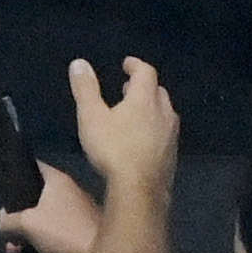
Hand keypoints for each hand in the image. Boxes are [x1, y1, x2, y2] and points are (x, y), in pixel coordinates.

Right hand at [1, 163, 101, 252]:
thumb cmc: (64, 233)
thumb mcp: (26, 224)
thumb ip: (7, 220)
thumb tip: (3, 221)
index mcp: (57, 181)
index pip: (33, 167)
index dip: (16, 178)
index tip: (5, 195)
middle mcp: (69, 195)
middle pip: (34, 206)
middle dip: (19, 229)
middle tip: (12, 245)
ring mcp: (77, 218)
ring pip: (44, 230)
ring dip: (32, 250)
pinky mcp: (83, 239)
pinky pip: (58, 246)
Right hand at [67, 58, 176, 198]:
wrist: (140, 189)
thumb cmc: (113, 149)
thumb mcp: (92, 117)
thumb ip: (86, 89)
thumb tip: (79, 63)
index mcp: (145, 99)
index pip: (145, 72)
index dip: (135, 65)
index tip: (126, 64)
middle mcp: (164, 112)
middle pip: (157, 91)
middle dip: (143, 86)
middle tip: (127, 89)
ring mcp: (171, 134)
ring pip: (164, 112)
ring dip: (150, 107)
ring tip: (134, 113)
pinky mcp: (172, 154)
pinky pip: (165, 132)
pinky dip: (154, 127)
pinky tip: (142, 139)